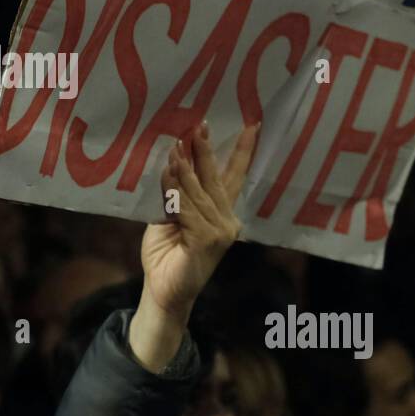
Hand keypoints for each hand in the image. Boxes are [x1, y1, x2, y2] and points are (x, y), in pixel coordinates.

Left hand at [128, 121, 258, 371]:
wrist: (162, 290)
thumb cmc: (166, 253)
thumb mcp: (170, 216)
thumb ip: (177, 194)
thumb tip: (175, 159)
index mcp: (220, 212)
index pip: (232, 177)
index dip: (241, 152)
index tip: (251, 126)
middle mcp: (226, 220)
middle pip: (216, 179)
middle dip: (207, 151)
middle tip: (199, 125)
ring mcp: (220, 232)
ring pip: (200, 193)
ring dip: (186, 170)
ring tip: (175, 148)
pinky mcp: (207, 242)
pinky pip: (189, 210)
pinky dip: (177, 194)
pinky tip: (169, 176)